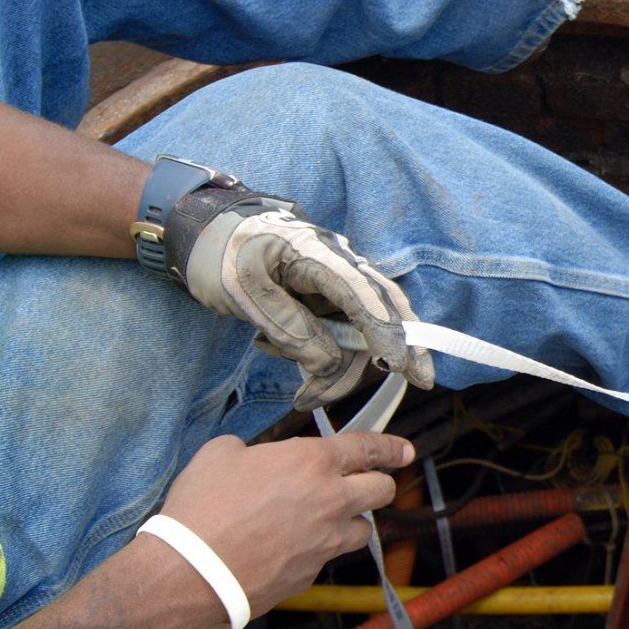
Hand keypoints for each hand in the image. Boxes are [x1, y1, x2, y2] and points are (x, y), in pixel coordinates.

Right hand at [159, 431, 413, 617]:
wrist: (190, 572)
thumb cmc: (201, 508)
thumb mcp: (221, 454)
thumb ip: (254, 450)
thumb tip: (259, 459)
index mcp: (314, 462)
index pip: (368, 448)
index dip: (391, 447)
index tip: (404, 451)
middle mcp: (332, 501)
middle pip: (382, 490)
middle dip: (378, 483)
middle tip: (365, 483)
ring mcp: (326, 541)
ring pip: (364, 529)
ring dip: (352, 521)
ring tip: (327, 519)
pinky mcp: (313, 573)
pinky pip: (329, 557)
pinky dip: (319, 551)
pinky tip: (291, 549)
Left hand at [163, 185, 435, 409]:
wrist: (206, 233)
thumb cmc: (221, 257)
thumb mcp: (245, 293)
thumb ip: (289, 327)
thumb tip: (330, 361)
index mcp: (316, 255)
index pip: (361, 294)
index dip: (385, 330)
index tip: (399, 364)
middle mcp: (338, 265)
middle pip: (383, 307)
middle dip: (400, 345)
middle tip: (422, 380)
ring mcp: (337, 282)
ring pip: (359, 332)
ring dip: (340, 369)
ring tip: (304, 394)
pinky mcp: (329, 298)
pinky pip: (341, 334)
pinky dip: (328, 360)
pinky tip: (297, 370)